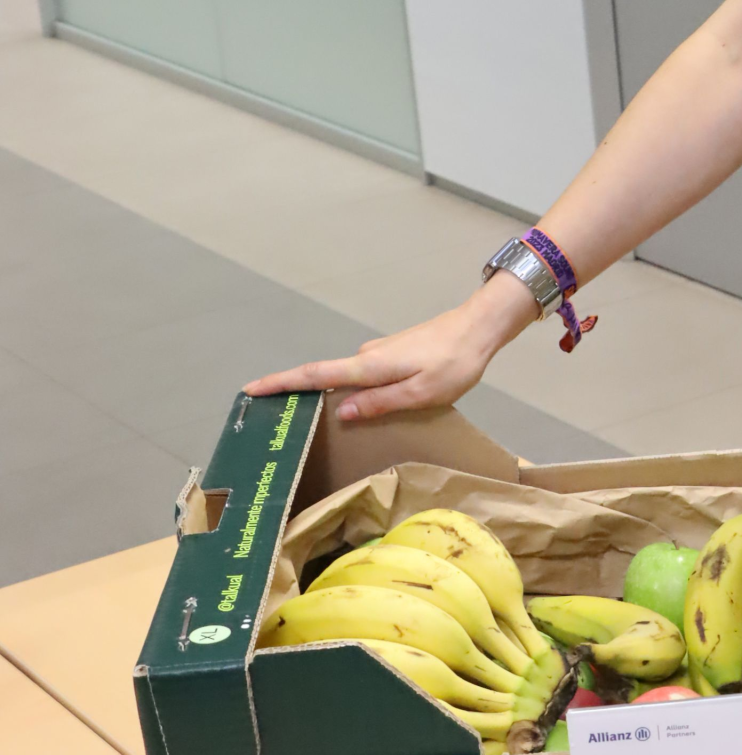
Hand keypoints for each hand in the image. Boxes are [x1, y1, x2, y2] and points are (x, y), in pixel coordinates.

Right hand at [244, 282, 531, 424]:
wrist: (477, 328)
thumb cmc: (454, 363)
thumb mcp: (421, 393)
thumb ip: (381, 403)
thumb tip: (341, 412)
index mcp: (370, 366)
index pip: (315, 374)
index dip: (282, 383)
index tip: (252, 389)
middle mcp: (367, 356)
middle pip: (325, 378)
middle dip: (300, 396)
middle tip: (278, 422)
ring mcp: (378, 353)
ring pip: (347, 380)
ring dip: (332, 397)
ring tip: (316, 426)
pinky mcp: (391, 354)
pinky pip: (363, 377)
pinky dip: (354, 392)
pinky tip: (360, 410)